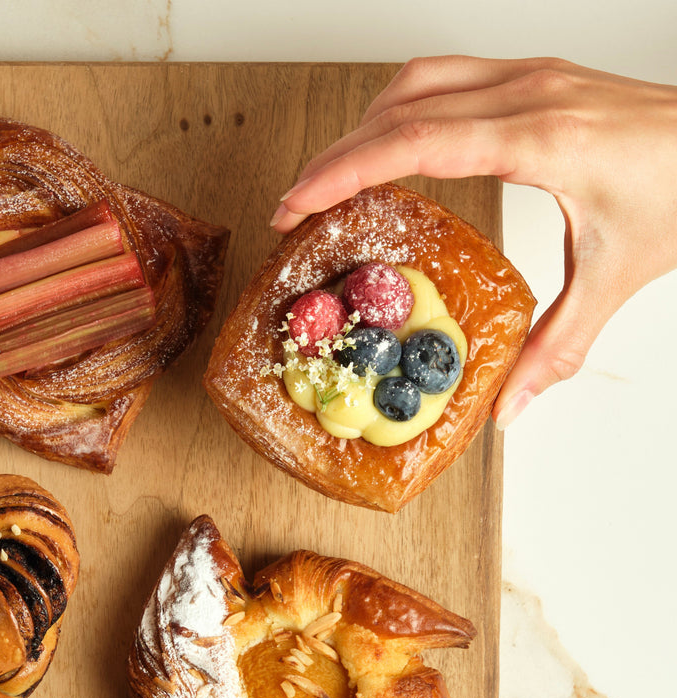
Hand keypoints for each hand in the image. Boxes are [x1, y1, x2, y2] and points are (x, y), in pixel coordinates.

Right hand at [269, 57, 676, 425]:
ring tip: (329, 179)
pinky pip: (444, 79)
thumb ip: (557, 346)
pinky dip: (399, 112)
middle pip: (399, 109)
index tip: (298, 204)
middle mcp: (529, 92)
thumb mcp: (620, 274)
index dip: (345, 172)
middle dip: (334, 157)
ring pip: (416, 82)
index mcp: (542, 137)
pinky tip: (389, 147)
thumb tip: (508, 405)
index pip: (415, 141)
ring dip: (363, 127)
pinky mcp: (535, 77)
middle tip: (294, 206)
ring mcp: (531, 76)